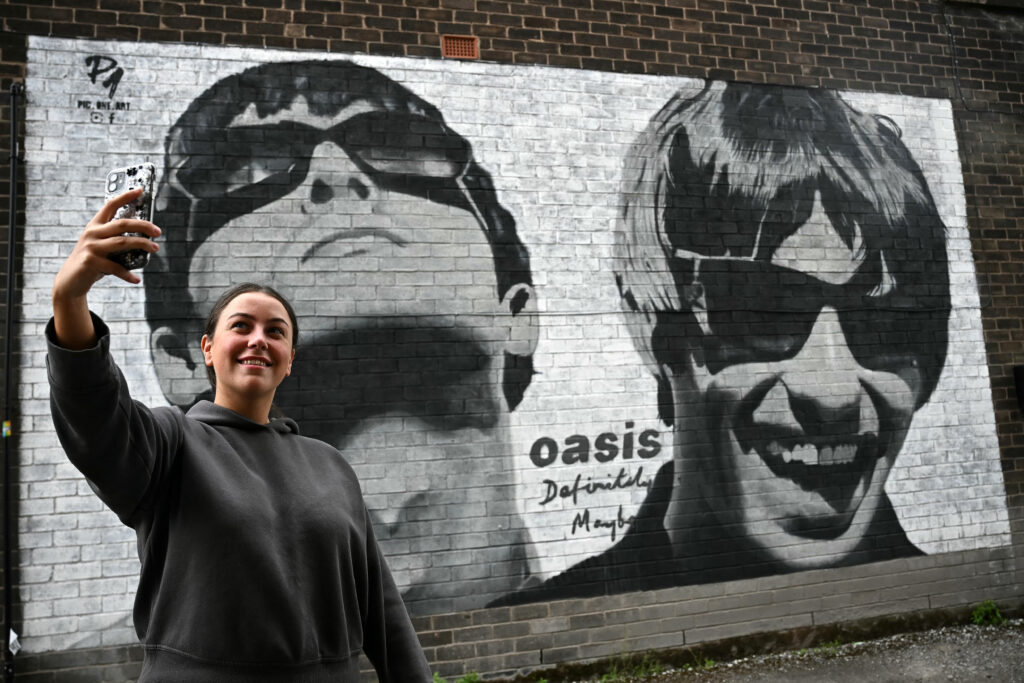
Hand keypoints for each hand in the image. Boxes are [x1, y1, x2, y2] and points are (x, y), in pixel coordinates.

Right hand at [51, 189, 161, 349]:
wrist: (70, 282)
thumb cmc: (92, 262)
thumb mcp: (102, 246)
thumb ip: (116, 239)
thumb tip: (145, 238)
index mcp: (95, 226)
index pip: (110, 205)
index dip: (125, 196)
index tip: (140, 190)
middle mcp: (92, 233)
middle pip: (122, 224)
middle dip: (143, 225)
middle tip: (158, 231)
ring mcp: (90, 247)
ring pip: (122, 242)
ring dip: (142, 244)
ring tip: (155, 248)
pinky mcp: (90, 262)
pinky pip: (115, 267)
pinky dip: (127, 274)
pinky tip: (136, 280)